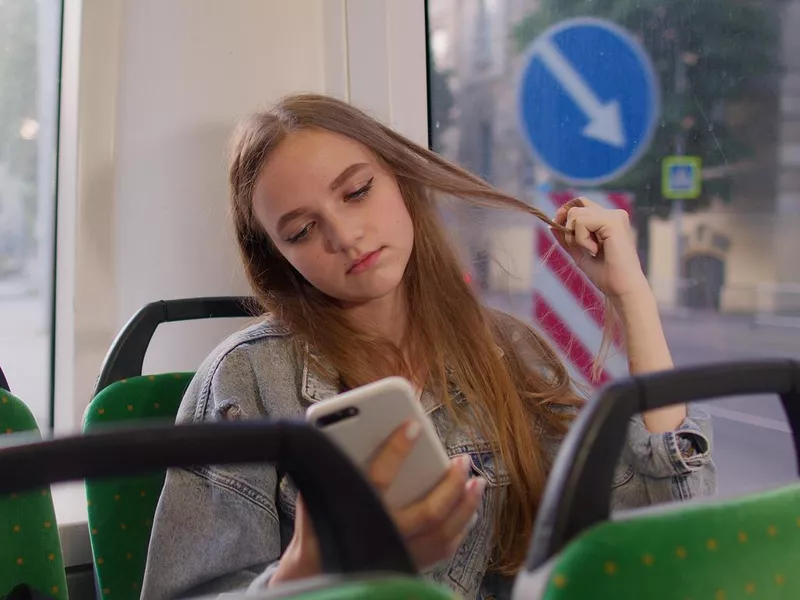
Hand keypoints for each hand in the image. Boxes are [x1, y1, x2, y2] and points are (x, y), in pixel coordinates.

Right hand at [270, 421, 485, 585]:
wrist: (319, 567)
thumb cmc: (321, 522)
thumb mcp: (321, 486)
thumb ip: (335, 461)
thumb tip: (353, 428)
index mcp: (358, 512)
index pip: (380, 478)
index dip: (396, 449)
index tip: (413, 425)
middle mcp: (383, 537)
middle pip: (428, 513)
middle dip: (451, 485)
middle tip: (464, 460)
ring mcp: (400, 555)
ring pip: (443, 534)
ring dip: (465, 506)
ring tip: (476, 482)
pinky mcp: (410, 565)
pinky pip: (444, 549)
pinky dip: (461, 527)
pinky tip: (469, 511)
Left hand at [551, 197, 648, 302]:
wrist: (621, 288)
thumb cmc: (606, 275)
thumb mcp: (580, 253)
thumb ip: (567, 239)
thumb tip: (551, 224)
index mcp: (609, 220)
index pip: (581, 202)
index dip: (566, 211)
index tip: (557, 225)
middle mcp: (613, 214)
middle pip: (575, 208)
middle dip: (569, 230)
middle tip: (584, 249)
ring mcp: (615, 215)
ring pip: (575, 215)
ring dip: (575, 237)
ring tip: (592, 251)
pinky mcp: (613, 221)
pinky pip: (581, 222)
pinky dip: (581, 239)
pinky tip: (596, 250)